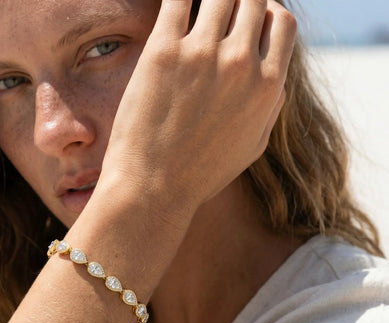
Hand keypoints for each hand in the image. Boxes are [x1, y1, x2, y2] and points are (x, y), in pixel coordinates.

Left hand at [102, 0, 296, 220]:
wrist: (154, 189)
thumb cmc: (200, 173)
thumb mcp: (252, 147)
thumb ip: (271, 105)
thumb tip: (275, 75)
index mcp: (268, 86)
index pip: (282, 21)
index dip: (265, 15)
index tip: (246, 22)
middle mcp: (241, 64)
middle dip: (238, 2)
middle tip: (217, 15)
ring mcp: (202, 55)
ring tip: (195, 11)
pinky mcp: (163, 53)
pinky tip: (175, 7)